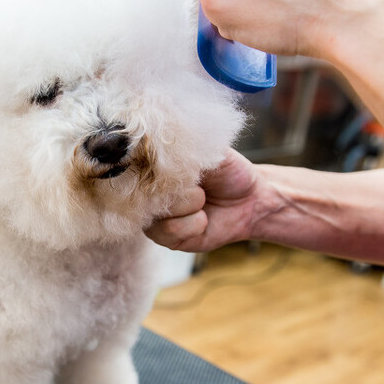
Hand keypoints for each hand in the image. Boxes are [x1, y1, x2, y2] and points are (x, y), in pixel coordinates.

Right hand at [146, 149, 266, 251]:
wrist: (250, 200)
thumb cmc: (227, 171)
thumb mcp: (207, 150)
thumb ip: (181, 147)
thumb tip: (157, 145)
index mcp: (152, 166)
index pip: (133, 164)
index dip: (150, 165)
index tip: (174, 165)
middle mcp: (147, 191)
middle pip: (144, 189)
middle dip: (179, 186)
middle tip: (199, 184)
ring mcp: (154, 215)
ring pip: (158, 211)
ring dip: (190, 204)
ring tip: (203, 199)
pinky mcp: (166, 238)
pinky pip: (170, 230)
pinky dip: (194, 223)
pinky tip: (204, 218)